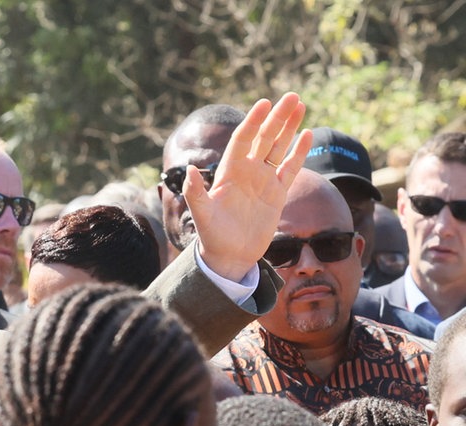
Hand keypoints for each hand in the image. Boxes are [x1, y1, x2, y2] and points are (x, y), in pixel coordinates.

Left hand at [184, 92, 312, 280]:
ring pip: (279, 147)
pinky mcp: (277, 194)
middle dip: (277, 118)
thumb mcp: (201, 215)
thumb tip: (189, 170)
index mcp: (229, 172)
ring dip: (289, 127)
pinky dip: (300, 152)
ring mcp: (264, 181)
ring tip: (300, 105)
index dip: (253, 121)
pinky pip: (290, 168)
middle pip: (265, 138)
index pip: (243, 140)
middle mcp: (247, 172)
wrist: (229, 256)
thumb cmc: (212, 236)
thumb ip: (195, 193)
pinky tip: (308, 134)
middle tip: (291, 96)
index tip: (264, 103)